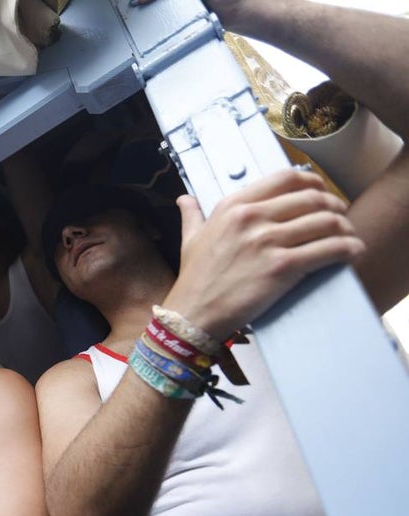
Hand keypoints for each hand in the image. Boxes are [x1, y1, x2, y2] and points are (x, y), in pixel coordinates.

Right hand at [162, 169, 363, 340]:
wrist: (193, 314)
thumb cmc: (195, 279)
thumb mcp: (190, 240)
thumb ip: (192, 215)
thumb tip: (185, 200)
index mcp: (233, 206)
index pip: (286, 178)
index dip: (313, 182)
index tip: (322, 191)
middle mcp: (251, 218)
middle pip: (311, 198)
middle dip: (334, 205)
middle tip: (341, 216)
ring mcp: (267, 242)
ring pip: (325, 222)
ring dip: (345, 227)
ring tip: (348, 235)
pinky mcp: (282, 267)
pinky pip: (328, 249)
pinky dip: (348, 249)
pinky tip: (353, 252)